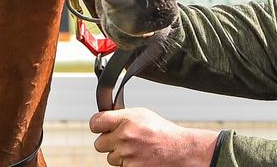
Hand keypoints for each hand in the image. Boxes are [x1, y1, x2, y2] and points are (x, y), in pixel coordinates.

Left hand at [89, 108, 218, 166]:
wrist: (181, 150)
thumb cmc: (163, 132)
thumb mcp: (142, 115)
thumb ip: (121, 116)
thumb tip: (105, 119)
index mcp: (126, 120)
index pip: (95, 122)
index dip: (98, 125)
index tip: (100, 127)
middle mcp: (124, 137)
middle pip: (99, 143)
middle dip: (109, 143)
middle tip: (123, 140)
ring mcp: (127, 155)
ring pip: (110, 157)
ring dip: (119, 155)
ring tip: (136, 149)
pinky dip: (128, 164)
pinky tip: (140, 157)